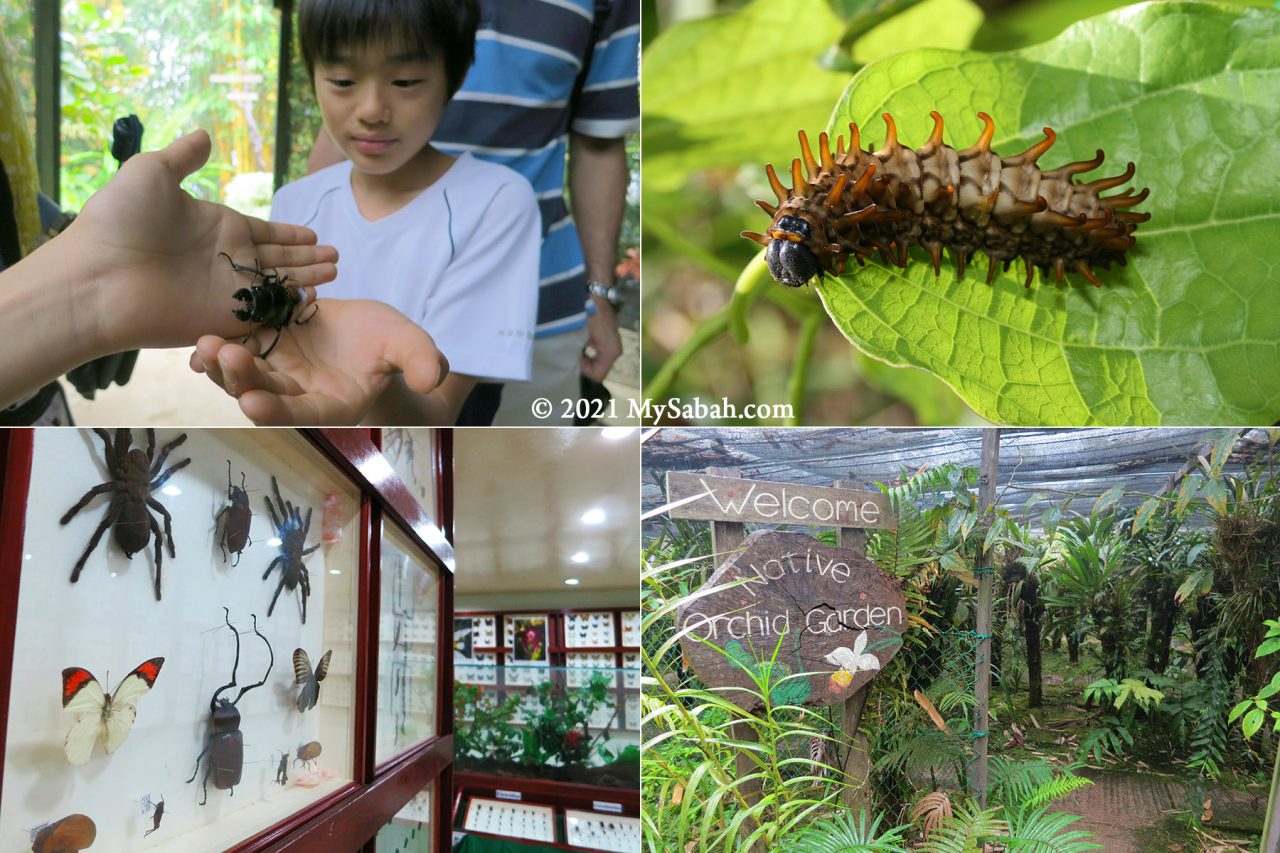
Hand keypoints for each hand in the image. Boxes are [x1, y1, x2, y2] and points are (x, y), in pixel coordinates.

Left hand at [69, 129, 337, 350]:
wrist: (97, 277)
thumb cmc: (119, 221)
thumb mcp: (151, 172)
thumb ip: (183, 156)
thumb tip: (205, 134)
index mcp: (217, 226)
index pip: (265, 231)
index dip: (291, 234)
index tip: (315, 234)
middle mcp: (227, 259)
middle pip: (278, 259)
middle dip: (308, 259)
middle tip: (337, 258)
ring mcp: (228, 291)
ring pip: (278, 285)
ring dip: (307, 280)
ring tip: (335, 272)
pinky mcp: (227, 319)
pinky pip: (267, 313)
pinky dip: (291, 307)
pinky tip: (317, 299)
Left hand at [189, 298, 449, 424]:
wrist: (366, 325)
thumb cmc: (391, 340)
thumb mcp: (410, 344)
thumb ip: (420, 360)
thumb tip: (430, 379)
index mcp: (332, 405)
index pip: (302, 413)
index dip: (278, 411)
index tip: (255, 405)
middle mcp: (298, 395)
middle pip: (263, 395)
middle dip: (241, 381)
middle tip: (226, 357)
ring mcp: (275, 372)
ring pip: (241, 376)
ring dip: (221, 366)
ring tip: (207, 344)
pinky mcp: (261, 346)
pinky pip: (234, 349)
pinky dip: (215, 350)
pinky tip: (200, 339)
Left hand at [580, 296, 622, 382]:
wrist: (596, 293)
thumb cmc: (588, 312)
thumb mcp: (580, 334)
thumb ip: (577, 353)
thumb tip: (569, 365)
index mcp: (612, 351)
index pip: (597, 375)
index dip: (583, 369)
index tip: (574, 356)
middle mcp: (615, 350)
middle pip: (598, 369)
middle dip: (584, 365)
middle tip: (572, 354)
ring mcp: (613, 344)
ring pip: (598, 362)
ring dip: (586, 358)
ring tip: (575, 348)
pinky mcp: (609, 338)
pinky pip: (598, 353)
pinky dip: (588, 350)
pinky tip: (579, 341)